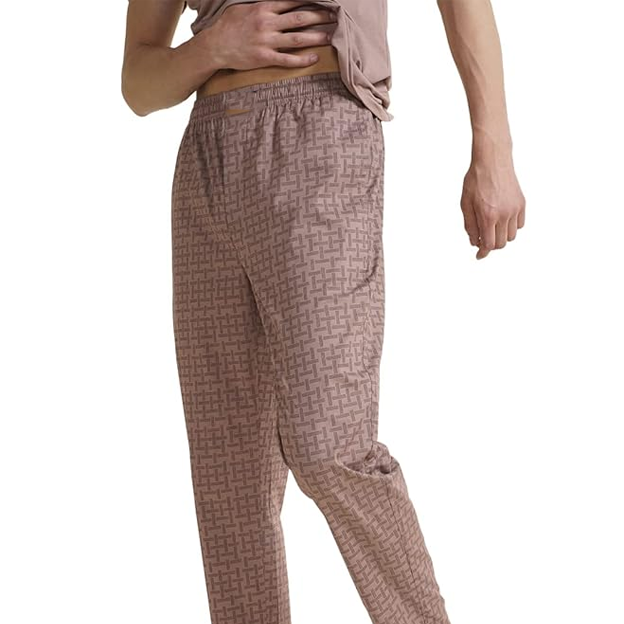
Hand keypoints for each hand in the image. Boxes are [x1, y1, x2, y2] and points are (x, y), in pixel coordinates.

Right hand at [204, 0, 336, 70]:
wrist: (215, 46)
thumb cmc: (228, 26)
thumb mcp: (244, 7)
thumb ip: (262, 5)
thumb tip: (277, 2)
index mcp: (264, 8)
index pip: (292, 1)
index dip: (310, 0)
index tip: (324, 0)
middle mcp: (267, 23)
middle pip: (300, 18)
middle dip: (320, 16)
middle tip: (335, 17)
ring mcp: (267, 41)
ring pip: (297, 38)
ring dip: (316, 37)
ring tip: (330, 37)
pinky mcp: (264, 58)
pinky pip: (287, 59)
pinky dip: (302, 59)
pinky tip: (314, 58)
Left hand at [460, 153, 525, 259]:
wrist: (493, 160)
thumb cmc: (476, 180)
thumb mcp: (465, 204)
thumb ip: (470, 226)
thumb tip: (474, 243)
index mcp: (488, 215)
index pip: (488, 244)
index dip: (483, 253)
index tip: (479, 256)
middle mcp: (504, 214)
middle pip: (500, 244)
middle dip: (491, 245)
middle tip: (483, 238)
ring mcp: (515, 209)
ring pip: (511, 237)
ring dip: (501, 236)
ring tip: (492, 227)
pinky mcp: (522, 204)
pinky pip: (519, 225)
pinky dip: (510, 227)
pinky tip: (502, 220)